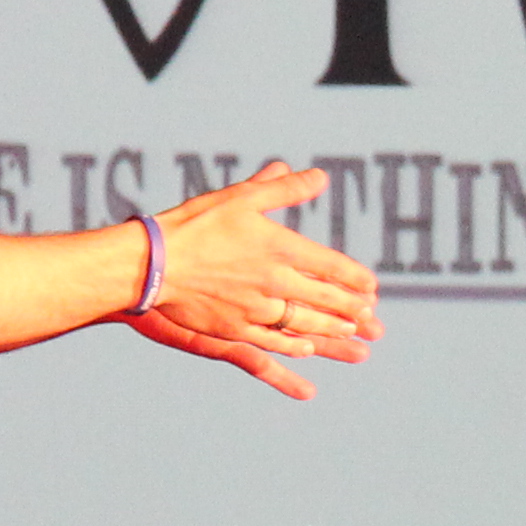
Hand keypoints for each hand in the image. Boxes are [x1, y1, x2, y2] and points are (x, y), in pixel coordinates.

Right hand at [137, 164, 381, 400]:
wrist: (152, 263)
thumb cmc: (195, 224)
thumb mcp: (242, 197)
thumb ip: (283, 189)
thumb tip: (317, 176)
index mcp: (280, 247)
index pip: (331, 266)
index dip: (356, 278)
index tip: (372, 287)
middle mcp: (273, 281)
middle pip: (324, 300)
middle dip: (352, 310)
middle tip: (372, 319)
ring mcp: (254, 309)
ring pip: (304, 325)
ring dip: (331, 331)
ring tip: (350, 335)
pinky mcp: (233, 329)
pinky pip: (272, 342)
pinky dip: (294, 345)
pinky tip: (306, 348)